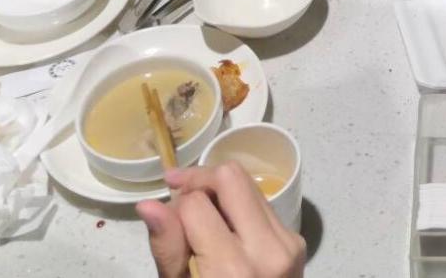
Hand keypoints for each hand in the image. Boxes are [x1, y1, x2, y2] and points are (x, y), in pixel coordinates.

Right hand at [137, 163, 305, 277]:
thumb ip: (168, 249)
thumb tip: (148, 204)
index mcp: (233, 270)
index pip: (196, 204)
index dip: (174, 208)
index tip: (168, 225)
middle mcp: (268, 249)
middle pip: (230, 176)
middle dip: (200, 181)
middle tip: (179, 197)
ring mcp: (288, 243)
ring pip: (248, 184)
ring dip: (221, 192)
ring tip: (200, 215)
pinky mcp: (296, 240)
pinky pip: (262, 203)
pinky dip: (239, 206)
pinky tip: (225, 227)